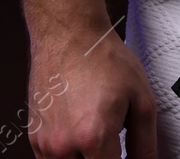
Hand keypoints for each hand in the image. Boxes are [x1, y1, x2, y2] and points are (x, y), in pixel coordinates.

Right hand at [25, 20, 157, 158]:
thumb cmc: (103, 58)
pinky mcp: (34, 137)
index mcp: (94, 138)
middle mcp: (64, 146)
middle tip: (113, 141)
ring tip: (95, 133)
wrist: (68, 32)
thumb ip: (145, 143)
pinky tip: (79, 133)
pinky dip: (68, 156)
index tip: (125, 154)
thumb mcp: (141, 97)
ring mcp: (45, 144)